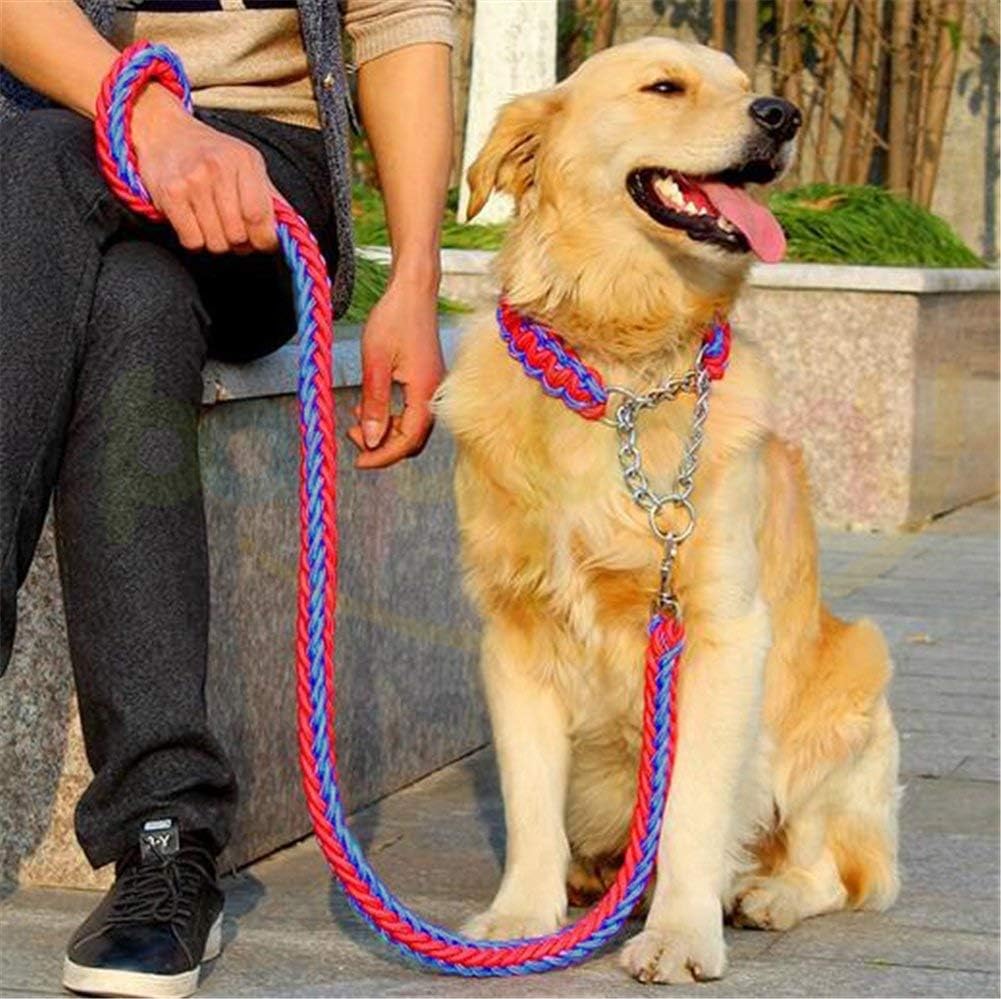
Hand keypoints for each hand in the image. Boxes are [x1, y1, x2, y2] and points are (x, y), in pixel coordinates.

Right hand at [131, 84, 277, 253]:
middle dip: (239, 243)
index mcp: (245, 161)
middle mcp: (219, 169)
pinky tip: (194, 221)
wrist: (164, 130)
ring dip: (216, 241)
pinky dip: (195, 240)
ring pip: (216, 243)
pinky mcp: (170, 194)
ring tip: (212, 222)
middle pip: (238, 235)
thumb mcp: (247, 163)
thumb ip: (270, 196)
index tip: (262, 242)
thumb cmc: (210, 152)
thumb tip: (289, 228)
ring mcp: (192, 181)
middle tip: (232, 229)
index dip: (265, 240)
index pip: (261, 217)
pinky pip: (192, 241)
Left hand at [348, 268, 443, 468]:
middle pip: (413, 439)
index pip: (408, 440)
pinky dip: (391, 416)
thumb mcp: (375, 362)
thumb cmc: (394, 318)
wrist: (414, 290)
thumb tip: (370, 440)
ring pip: (412, 426)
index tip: (359, 461)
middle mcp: (434, 393)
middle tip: (353, 439)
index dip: (383, 456)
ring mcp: (433, 387)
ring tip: (356, 421)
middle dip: (383, 446)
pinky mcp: (427, 380)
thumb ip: (374, 403)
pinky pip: (412, 410)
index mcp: (425, 391)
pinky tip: (369, 406)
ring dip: (385, 431)